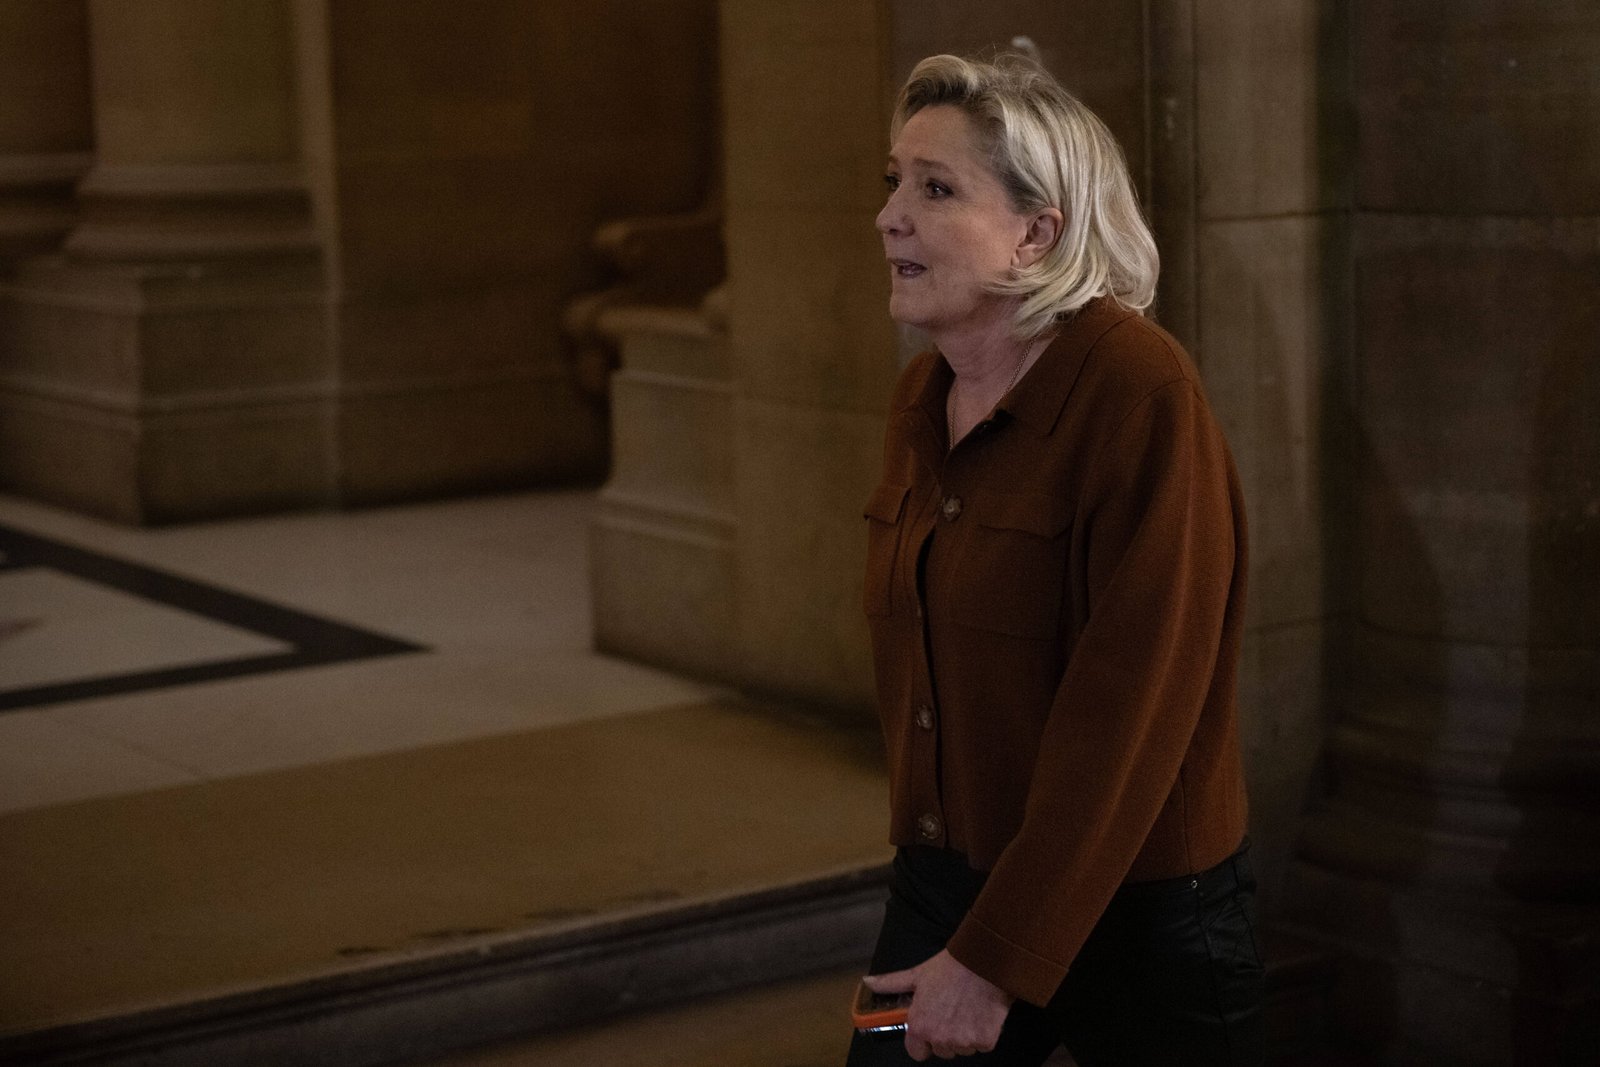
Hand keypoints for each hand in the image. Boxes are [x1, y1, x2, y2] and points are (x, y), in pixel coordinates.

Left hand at [863, 950, 1013, 1059]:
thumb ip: (891, 984)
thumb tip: (868, 981)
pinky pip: (983, 1045)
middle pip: (942, 1050)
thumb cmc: (949, 967)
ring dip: (966, 1036)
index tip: (929, 1028)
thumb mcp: (917, 975)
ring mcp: (964, 1042)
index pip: (917, 1052)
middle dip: (946, 1036)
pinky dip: (984, 1033)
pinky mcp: (986, 1041)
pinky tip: (982, 1013)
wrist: (983, 962)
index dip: (922, 1041)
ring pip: (963, 1048)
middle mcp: (941, 1038)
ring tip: (968, 1009)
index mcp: (920, 1026)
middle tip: (952, 1011)